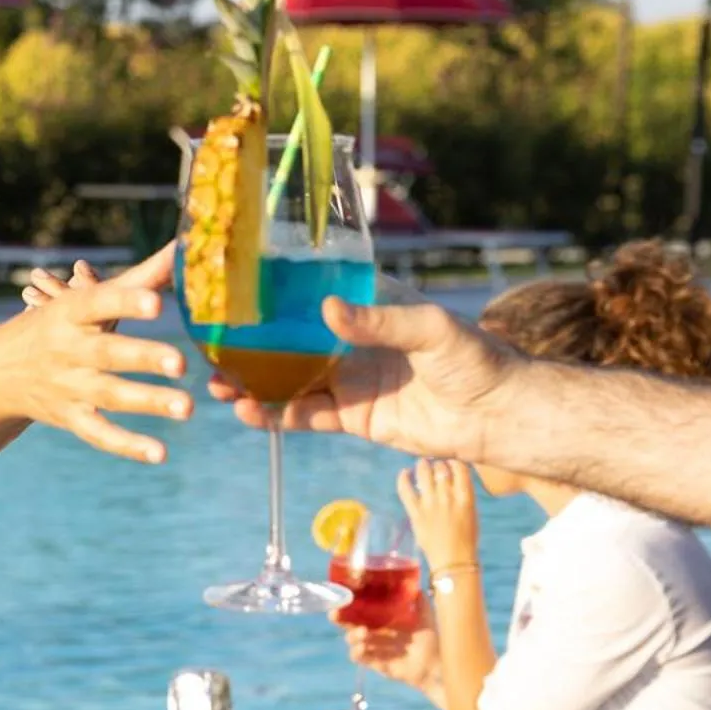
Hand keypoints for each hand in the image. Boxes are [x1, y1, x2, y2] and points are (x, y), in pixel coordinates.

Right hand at [0, 244, 189, 462]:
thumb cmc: (59, 325)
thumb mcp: (85, 299)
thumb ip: (141, 277)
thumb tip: (187, 247)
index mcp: (70, 313)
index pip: (98, 303)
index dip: (126, 302)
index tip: (157, 302)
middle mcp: (67, 350)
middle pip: (106, 353)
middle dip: (143, 357)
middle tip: (181, 363)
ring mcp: (67, 387)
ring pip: (108, 395)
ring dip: (147, 401)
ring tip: (186, 407)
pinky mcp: (69, 418)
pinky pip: (99, 433)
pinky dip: (127, 445)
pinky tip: (161, 454)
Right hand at [211, 297, 520, 460]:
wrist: (497, 416)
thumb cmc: (474, 358)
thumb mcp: (429, 329)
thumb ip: (378, 322)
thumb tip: (327, 310)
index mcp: (370, 307)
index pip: (314, 294)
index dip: (276, 295)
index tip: (236, 292)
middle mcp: (353, 341)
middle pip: (291, 341)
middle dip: (252, 345)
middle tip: (212, 347)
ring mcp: (350, 380)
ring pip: (290, 381)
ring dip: (255, 383)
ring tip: (219, 385)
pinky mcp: (353, 417)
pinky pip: (307, 416)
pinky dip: (276, 416)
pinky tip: (249, 413)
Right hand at [344, 596, 441, 695]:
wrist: (436, 664)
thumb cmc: (431, 639)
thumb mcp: (426, 615)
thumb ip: (419, 599)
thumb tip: (412, 583)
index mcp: (384, 620)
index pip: (361, 610)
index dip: (349, 604)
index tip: (342, 597)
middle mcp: (376, 633)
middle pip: (350, 624)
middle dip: (339, 619)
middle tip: (336, 614)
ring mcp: (375, 648)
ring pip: (351, 640)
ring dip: (352, 635)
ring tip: (364, 633)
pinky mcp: (376, 663)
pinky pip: (358, 657)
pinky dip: (357, 651)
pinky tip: (363, 647)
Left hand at [397, 458, 479, 570]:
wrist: (454, 561)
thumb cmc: (466, 538)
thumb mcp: (471, 512)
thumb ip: (462, 494)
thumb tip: (450, 477)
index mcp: (465, 497)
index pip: (459, 467)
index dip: (453, 461)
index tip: (449, 464)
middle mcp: (448, 498)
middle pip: (440, 468)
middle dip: (437, 464)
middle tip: (435, 466)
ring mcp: (430, 505)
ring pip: (423, 473)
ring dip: (421, 466)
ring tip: (421, 465)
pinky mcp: (416, 513)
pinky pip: (405, 489)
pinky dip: (403, 478)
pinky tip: (404, 473)